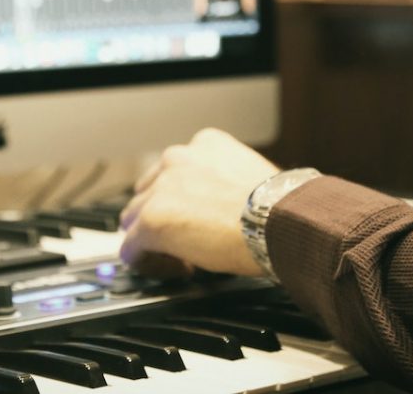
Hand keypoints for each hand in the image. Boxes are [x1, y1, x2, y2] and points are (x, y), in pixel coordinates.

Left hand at [119, 127, 279, 276]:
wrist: (280, 221)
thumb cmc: (280, 206)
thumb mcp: (252, 174)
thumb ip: (225, 181)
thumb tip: (222, 207)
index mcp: (205, 144)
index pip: (175, 170)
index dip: (183, 199)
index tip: (197, 217)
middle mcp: (178, 158)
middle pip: (148, 191)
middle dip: (163, 216)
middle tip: (186, 240)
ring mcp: (161, 189)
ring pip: (134, 219)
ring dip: (153, 239)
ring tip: (178, 258)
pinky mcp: (152, 220)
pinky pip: (132, 249)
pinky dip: (148, 263)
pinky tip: (173, 269)